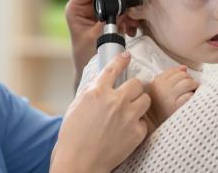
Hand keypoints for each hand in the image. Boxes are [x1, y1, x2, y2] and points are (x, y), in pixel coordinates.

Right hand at [50, 51, 149, 172]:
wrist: (80, 163)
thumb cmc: (73, 137)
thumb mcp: (76, 106)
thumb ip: (92, 92)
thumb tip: (101, 82)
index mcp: (97, 92)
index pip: (113, 68)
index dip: (121, 59)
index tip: (126, 56)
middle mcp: (115, 101)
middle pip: (136, 83)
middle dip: (133, 88)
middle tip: (128, 95)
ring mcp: (128, 116)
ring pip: (145, 99)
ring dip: (139, 103)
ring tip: (130, 111)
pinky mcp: (137, 132)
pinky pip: (143, 121)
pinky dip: (137, 124)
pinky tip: (127, 130)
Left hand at [65, 0, 138, 87]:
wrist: (90, 67)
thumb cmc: (86, 54)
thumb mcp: (95, 38)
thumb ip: (107, 21)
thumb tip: (121, 9)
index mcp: (75, 8)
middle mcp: (85, 5)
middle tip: (128, 8)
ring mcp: (97, 10)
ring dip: (125, 9)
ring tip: (131, 23)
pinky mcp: (107, 15)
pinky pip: (120, 9)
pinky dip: (128, 17)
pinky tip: (130, 28)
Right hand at [147, 66, 198, 126]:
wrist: (155, 126)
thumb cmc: (159, 107)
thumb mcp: (158, 90)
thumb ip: (169, 77)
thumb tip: (185, 67)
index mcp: (156, 83)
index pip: (174, 71)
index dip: (182, 74)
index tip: (182, 82)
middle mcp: (162, 89)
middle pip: (183, 75)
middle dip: (189, 80)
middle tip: (189, 88)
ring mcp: (169, 98)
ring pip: (188, 83)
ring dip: (193, 87)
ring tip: (191, 93)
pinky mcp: (177, 107)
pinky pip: (190, 95)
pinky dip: (192, 98)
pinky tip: (189, 102)